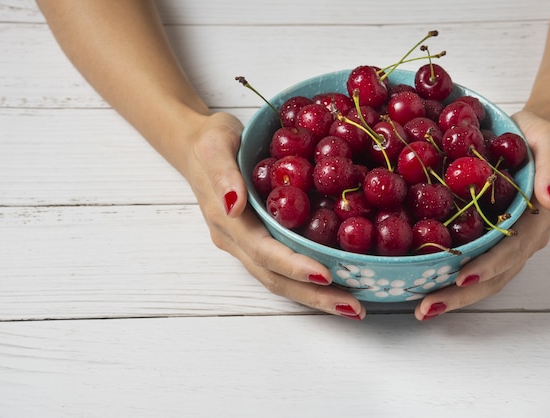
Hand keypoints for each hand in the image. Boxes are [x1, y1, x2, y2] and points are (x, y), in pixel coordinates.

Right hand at [185, 112, 365, 319]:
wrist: (196, 145)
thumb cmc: (208, 141)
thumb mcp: (214, 145)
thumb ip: (223, 174)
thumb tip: (234, 204)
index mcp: (227, 221)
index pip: (262, 251)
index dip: (293, 266)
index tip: (326, 275)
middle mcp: (236, 241)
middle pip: (275, 278)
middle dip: (313, 295)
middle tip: (354, 308)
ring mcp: (246, 244)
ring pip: (280, 279)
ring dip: (315, 297)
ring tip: (353, 307)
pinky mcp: (258, 241)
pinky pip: (284, 267)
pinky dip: (309, 281)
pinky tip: (339, 283)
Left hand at [413, 110, 549, 320]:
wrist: (527, 136)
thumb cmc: (539, 138)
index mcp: (535, 221)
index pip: (511, 249)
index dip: (488, 265)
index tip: (461, 277)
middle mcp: (520, 238)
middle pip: (492, 276)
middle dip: (460, 294)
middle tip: (427, 309)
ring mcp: (502, 242)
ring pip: (480, 277)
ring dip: (451, 295)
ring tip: (421, 310)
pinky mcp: (484, 237)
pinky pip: (467, 261)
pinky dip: (445, 276)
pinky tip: (419, 285)